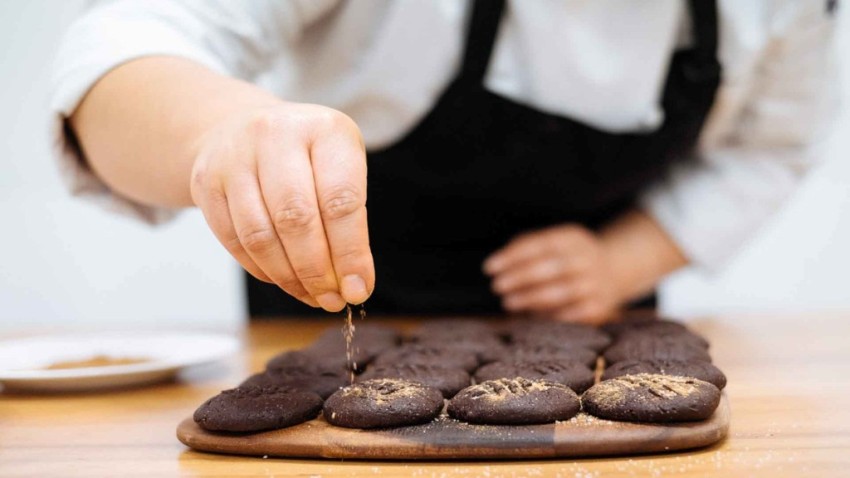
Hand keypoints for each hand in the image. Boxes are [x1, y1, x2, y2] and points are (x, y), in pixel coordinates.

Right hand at [189, 103, 373, 311]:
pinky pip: (234, 240)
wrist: (242, 127)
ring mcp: (235, 156)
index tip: (358, 289)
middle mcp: (276, 134)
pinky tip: (283, 279)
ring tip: (310, 295)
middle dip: (317, 271)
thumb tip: (354, 284)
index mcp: (325, 129)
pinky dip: (262, 269)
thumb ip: (351, 222)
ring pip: (260, 235)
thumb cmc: (307, 157)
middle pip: (296, 219)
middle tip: (332, 299)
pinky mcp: (206, 181)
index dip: (350, 253)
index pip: (341, 200)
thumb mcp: (341, 169)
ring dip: (288, 277)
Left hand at [483, 225, 624, 323]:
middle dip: (519, 278)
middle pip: (547, 268)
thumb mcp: (553, 242)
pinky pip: (569, 314)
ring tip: (508, 302)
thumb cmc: (567, 256)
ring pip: (557, 293)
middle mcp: (586, 258)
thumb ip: (525, 247)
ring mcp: (594, 283)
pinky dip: (548, 315)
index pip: (538, 245)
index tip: (489, 268)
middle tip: (497, 286)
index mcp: (572, 237)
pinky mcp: (598, 306)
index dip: (512, 257)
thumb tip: (497, 264)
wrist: (615, 270)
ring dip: (529, 299)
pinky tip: (532, 314)